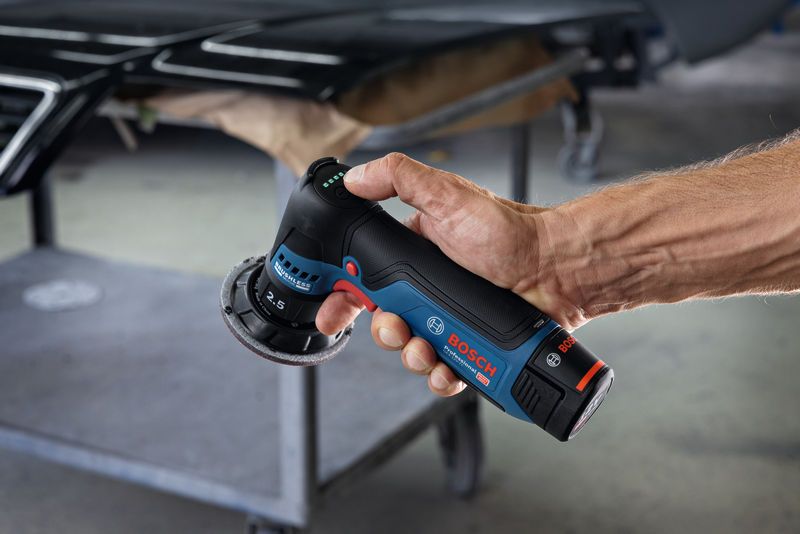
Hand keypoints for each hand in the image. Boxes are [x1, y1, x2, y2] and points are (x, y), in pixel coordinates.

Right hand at [315, 153, 584, 396]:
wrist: (559, 270)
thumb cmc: (510, 231)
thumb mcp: (448, 196)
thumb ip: (399, 179)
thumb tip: (353, 177)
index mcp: (413, 254)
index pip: (364, 277)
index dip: (342, 298)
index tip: (330, 315)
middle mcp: (427, 288)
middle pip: (383, 321)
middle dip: (382, 331)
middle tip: (394, 325)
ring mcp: (448, 318)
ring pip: (409, 349)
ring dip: (409, 355)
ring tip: (426, 346)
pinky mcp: (469, 344)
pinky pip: (441, 370)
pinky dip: (438, 375)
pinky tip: (446, 367)